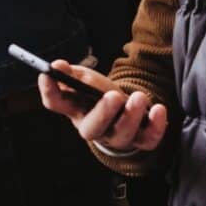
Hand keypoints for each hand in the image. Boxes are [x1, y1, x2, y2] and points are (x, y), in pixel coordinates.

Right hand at [38, 60, 167, 153]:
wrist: (121, 108)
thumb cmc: (96, 92)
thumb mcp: (82, 78)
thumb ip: (69, 73)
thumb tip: (57, 66)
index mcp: (73, 109)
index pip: (55, 102)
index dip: (49, 90)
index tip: (47, 74)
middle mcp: (92, 126)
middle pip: (92, 128)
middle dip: (104, 113)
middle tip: (113, 96)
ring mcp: (115, 136)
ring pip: (121, 136)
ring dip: (131, 117)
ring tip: (139, 97)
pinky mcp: (138, 140)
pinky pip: (148, 140)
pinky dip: (156, 127)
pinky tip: (159, 109)